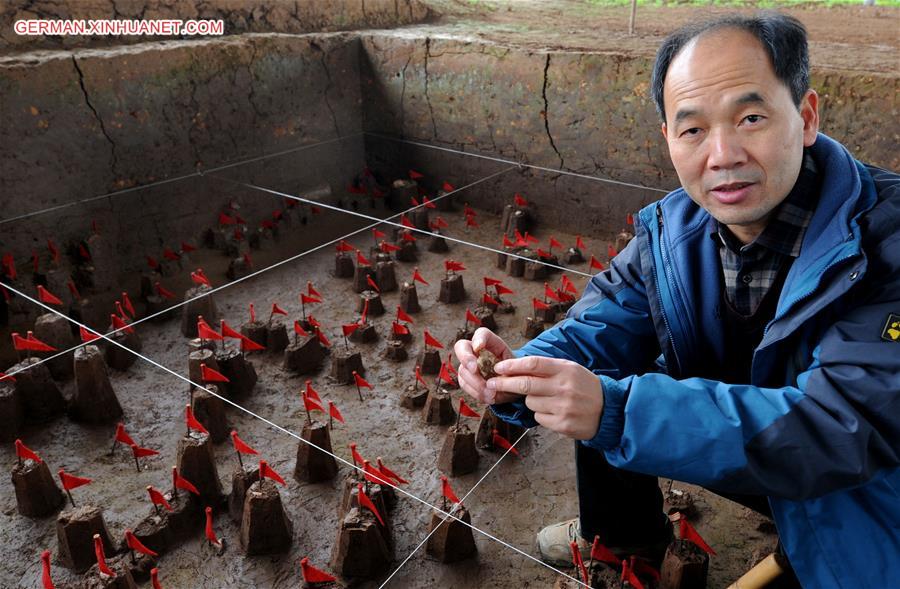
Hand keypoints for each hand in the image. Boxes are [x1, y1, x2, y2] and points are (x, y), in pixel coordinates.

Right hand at [453, 327, 519, 404]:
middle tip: (474, 370)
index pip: (481, 333)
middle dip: (466, 358)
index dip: (478, 338)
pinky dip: (476, 393)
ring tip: (492, 393)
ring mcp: (468, 365)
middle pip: (461, 347)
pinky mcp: (465, 379)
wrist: (513, 387)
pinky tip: (488, 397)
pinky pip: (465, 385)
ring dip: (476, 383)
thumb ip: (510, 368)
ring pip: (463, 370)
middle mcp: (476, 351)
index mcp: (491, 343)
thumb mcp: (519, 368)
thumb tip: (497, 371)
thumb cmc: (516, 373)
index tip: (478, 347)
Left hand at [487, 356, 603, 439]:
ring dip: (531, 401)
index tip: (498, 367)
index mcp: (565, 370)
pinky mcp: (562, 424)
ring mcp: (563, 407)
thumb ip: (546, 367)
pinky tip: (554, 411)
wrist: (608, 410)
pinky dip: (541, 415)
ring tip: (547, 400)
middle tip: (492, 384)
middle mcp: (564, 388)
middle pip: (525, 384)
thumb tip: (514, 368)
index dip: (512, 366)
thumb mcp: (570, 369)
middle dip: (504, 384)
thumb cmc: (584, 386)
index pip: (533, 364)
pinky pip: (538, 418)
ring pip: (530, 403)